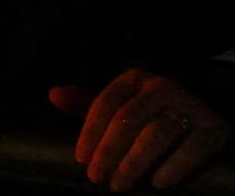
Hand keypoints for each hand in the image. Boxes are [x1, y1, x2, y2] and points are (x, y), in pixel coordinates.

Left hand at [54, 72, 233, 190]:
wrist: (206, 122)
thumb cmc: (153, 116)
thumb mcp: (121, 108)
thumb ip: (87, 105)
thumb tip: (52, 94)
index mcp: (135, 79)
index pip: (105, 103)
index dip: (90, 131)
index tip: (80, 159)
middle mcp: (162, 87)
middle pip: (128, 118)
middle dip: (108, 150)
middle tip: (96, 177)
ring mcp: (190, 105)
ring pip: (157, 133)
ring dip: (135, 162)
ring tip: (119, 184)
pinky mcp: (213, 128)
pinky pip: (191, 148)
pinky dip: (173, 166)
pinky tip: (157, 183)